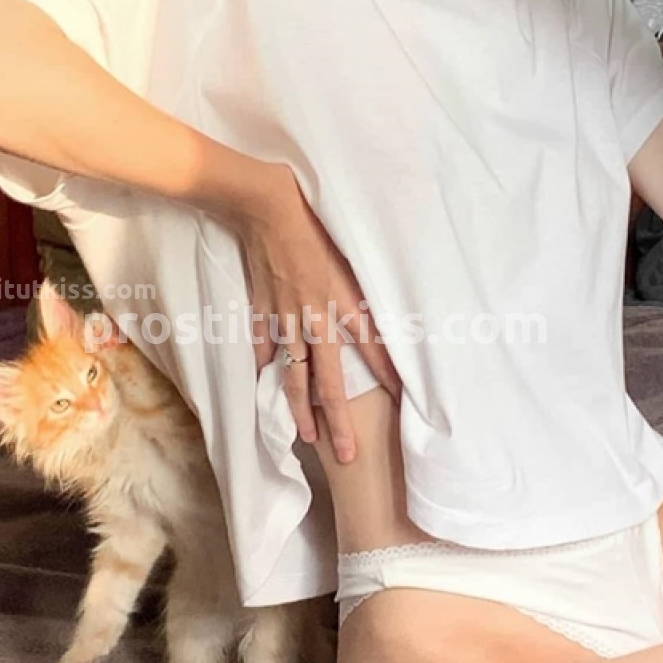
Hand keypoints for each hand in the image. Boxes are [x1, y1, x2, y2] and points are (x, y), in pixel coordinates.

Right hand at [234, 162, 400, 463]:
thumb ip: (359, 288)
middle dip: (339, 421)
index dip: (386, 376)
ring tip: (307, 437)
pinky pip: (263, 345)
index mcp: (341, 303)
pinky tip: (264, 382)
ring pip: (293, 375)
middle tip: (347, 455)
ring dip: (300, 409)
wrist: (267, 207)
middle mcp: (315, 319)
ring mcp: (285, 319)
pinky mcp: (262, 310)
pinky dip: (264, 364)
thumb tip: (374, 314)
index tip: (400, 402)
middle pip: (329, 381)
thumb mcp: (349, 253)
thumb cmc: (313, 222)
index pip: (372, 349)